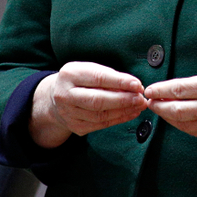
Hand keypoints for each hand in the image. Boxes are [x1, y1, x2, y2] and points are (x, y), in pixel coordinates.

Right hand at [29, 61, 146, 148]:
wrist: (55, 98)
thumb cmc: (80, 80)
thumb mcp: (89, 70)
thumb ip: (109, 76)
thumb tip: (134, 86)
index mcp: (70, 74)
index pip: (98, 78)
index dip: (120, 82)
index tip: (137, 84)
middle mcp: (65, 94)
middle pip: (97, 100)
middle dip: (123, 99)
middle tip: (140, 98)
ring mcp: (69, 113)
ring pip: (100, 115)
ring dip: (124, 110)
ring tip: (139, 105)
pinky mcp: (75, 126)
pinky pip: (100, 124)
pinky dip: (119, 119)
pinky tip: (131, 113)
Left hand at [144, 67, 196, 143]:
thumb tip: (172, 90)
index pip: (179, 90)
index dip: (160, 90)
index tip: (149, 90)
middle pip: (177, 111)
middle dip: (159, 106)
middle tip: (150, 102)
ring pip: (184, 124)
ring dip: (169, 117)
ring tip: (161, 110)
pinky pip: (196, 132)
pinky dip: (184, 125)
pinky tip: (178, 119)